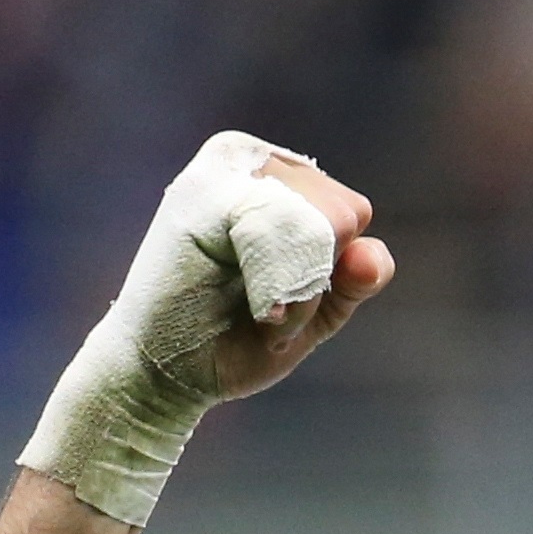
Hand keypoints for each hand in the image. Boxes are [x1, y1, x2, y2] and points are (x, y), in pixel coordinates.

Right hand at [17, 133, 394, 525]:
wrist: (161, 375)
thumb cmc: (234, 337)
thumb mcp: (312, 309)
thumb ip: (355, 279)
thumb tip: (371, 254)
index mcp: (274, 172)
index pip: (351, 210)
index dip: (328, 271)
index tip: (274, 292)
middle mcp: (247, 158)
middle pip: (343, 214)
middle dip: (314, 278)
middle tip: (256, 302)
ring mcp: (222, 170)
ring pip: (319, 228)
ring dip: (295, 289)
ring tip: (245, 302)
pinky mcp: (205, 196)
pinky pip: (288, 238)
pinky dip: (280, 293)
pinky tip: (244, 304)